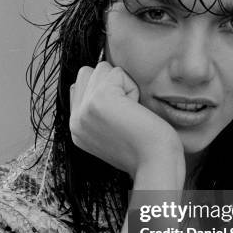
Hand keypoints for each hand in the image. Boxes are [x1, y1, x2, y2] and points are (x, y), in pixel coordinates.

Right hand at [69, 62, 183, 178]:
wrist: (156, 164)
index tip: (121, 115)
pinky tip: (135, 111)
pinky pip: (117, 72)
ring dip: (122, 85)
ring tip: (131, 112)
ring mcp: (84, 110)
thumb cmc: (147, 150)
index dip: (104, 90)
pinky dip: (132, 87)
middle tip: (126, 112)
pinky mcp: (99, 99)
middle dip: (111, 83)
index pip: (79, 87)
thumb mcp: (113, 132)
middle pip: (87, 73)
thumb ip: (101, 111)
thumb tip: (105, 79)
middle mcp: (75, 120)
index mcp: (77, 129)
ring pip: (101, 68)